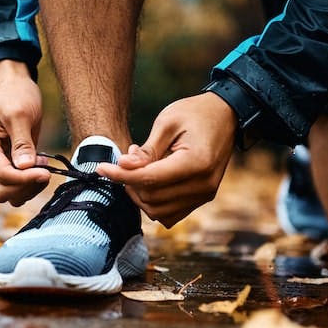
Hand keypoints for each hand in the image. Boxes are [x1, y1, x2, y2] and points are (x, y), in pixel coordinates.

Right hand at [0, 60, 50, 205]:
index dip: (24, 178)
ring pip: (8, 194)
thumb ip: (22, 142)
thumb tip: (25, 167)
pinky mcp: (5, 167)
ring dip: (28, 188)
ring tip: (43, 166)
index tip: (46, 172)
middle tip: (46, 171)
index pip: (1, 174)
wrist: (13, 87)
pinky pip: (15, 188)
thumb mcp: (20, 113)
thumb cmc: (15, 95)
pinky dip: (30, 184)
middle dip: (25, 185)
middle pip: (1, 191)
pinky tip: (40, 166)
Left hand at [96, 92, 236, 226]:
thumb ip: (147, 149)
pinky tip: (151, 179)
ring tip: (139, 165)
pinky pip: (170, 213)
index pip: (150, 179)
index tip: (101, 167)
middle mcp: (204, 185)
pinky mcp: (202, 199)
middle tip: (126, 157)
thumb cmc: (195, 113)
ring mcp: (205, 195)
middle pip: (152, 198)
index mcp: (196, 163)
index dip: (121, 176)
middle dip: (130, 183)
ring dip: (140, 194)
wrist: (225, 116)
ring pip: (158, 211)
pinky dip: (153, 202)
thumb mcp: (167, 122)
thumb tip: (124, 167)